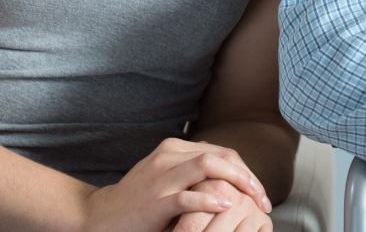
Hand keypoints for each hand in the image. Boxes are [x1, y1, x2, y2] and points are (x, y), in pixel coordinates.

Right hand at [82, 137, 268, 231]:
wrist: (101, 216)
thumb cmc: (140, 200)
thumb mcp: (168, 177)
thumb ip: (194, 172)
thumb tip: (232, 178)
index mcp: (175, 149)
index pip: (222, 152)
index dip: (246, 171)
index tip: (259, 192)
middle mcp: (169, 157)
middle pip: (221, 156)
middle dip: (248, 177)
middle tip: (263, 199)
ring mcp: (162, 177)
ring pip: (208, 167)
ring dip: (237, 183)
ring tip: (253, 200)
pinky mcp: (155, 200)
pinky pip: (186, 196)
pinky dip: (209, 201)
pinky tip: (225, 206)